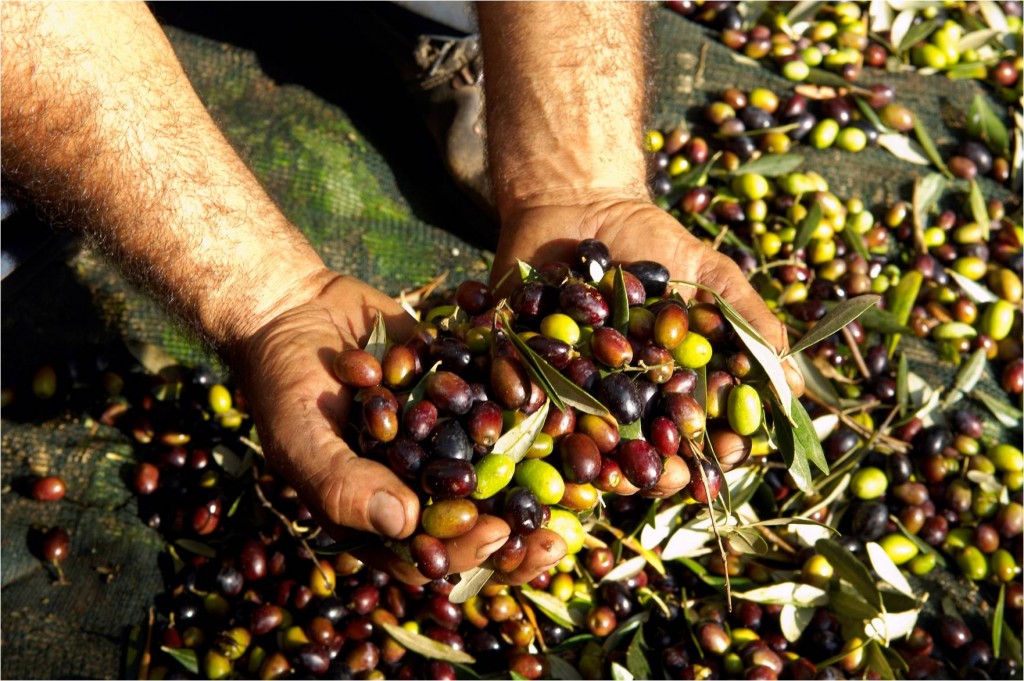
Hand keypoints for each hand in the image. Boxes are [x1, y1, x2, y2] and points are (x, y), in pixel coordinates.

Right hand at [230, 272, 564, 583]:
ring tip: (579, 494)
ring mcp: (444, 444)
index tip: (497, 535)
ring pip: (499, 480)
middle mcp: (419, 486)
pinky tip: (567, 423)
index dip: (466, 553)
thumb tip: (405, 524)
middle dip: (517, 538)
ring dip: (537, 490)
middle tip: (554, 536)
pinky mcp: (463, 399)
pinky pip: (502, 418)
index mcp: (379, 514)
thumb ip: (343, 484)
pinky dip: (534, 423)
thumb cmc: (284, 382)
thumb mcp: (302, 436)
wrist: (296, 307)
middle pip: (476, 528)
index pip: (429, 554)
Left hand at [489, 197, 805, 485]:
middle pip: (641, 452)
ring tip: (610, 473)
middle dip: (658, 472)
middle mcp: (617, 398)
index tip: (725, 453)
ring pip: (582, 440)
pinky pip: (521, 398)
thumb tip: (797, 384)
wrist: (577, 201)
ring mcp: (567, 388)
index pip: (694, 434)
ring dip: (598, 461)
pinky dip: (530, 411)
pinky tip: (544, 424)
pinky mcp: (518, 369)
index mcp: (664, 386)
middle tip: (668, 477)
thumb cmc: (650, 240)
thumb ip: (747, 322)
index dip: (713, 451)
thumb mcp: (708, 275)